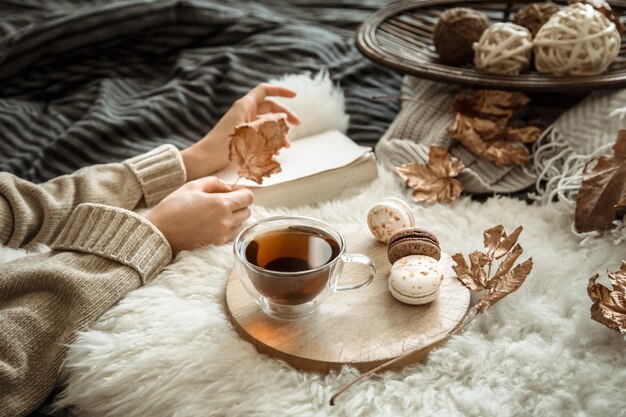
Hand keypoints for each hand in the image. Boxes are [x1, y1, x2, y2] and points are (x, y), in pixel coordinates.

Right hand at [146, 177, 252, 251]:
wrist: (159, 232)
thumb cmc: (173, 206)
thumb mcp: (193, 186)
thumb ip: (215, 183)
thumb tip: (229, 188)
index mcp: (221, 204)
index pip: (248, 197)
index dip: (242, 192)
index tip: (234, 191)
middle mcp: (225, 221)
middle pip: (247, 211)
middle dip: (240, 204)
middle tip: (225, 201)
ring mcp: (222, 234)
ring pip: (241, 224)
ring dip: (235, 217)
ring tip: (218, 213)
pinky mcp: (216, 244)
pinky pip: (232, 234)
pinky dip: (229, 228)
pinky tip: (215, 223)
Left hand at [182, 84, 300, 180]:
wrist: (206, 159)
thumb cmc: (224, 144)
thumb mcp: (250, 132)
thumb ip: (268, 123)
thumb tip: (283, 115)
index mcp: (245, 106)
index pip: (265, 91)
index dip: (281, 91)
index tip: (295, 96)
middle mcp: (244, 112)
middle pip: (270, 109)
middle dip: (284, 117)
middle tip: (297, 124)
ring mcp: (243, 124)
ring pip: (266, 124)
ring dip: (278, 133)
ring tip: (286, 146)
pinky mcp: (242, 136)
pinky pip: (260, 135)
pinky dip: (269, 141)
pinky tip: (275, 152)